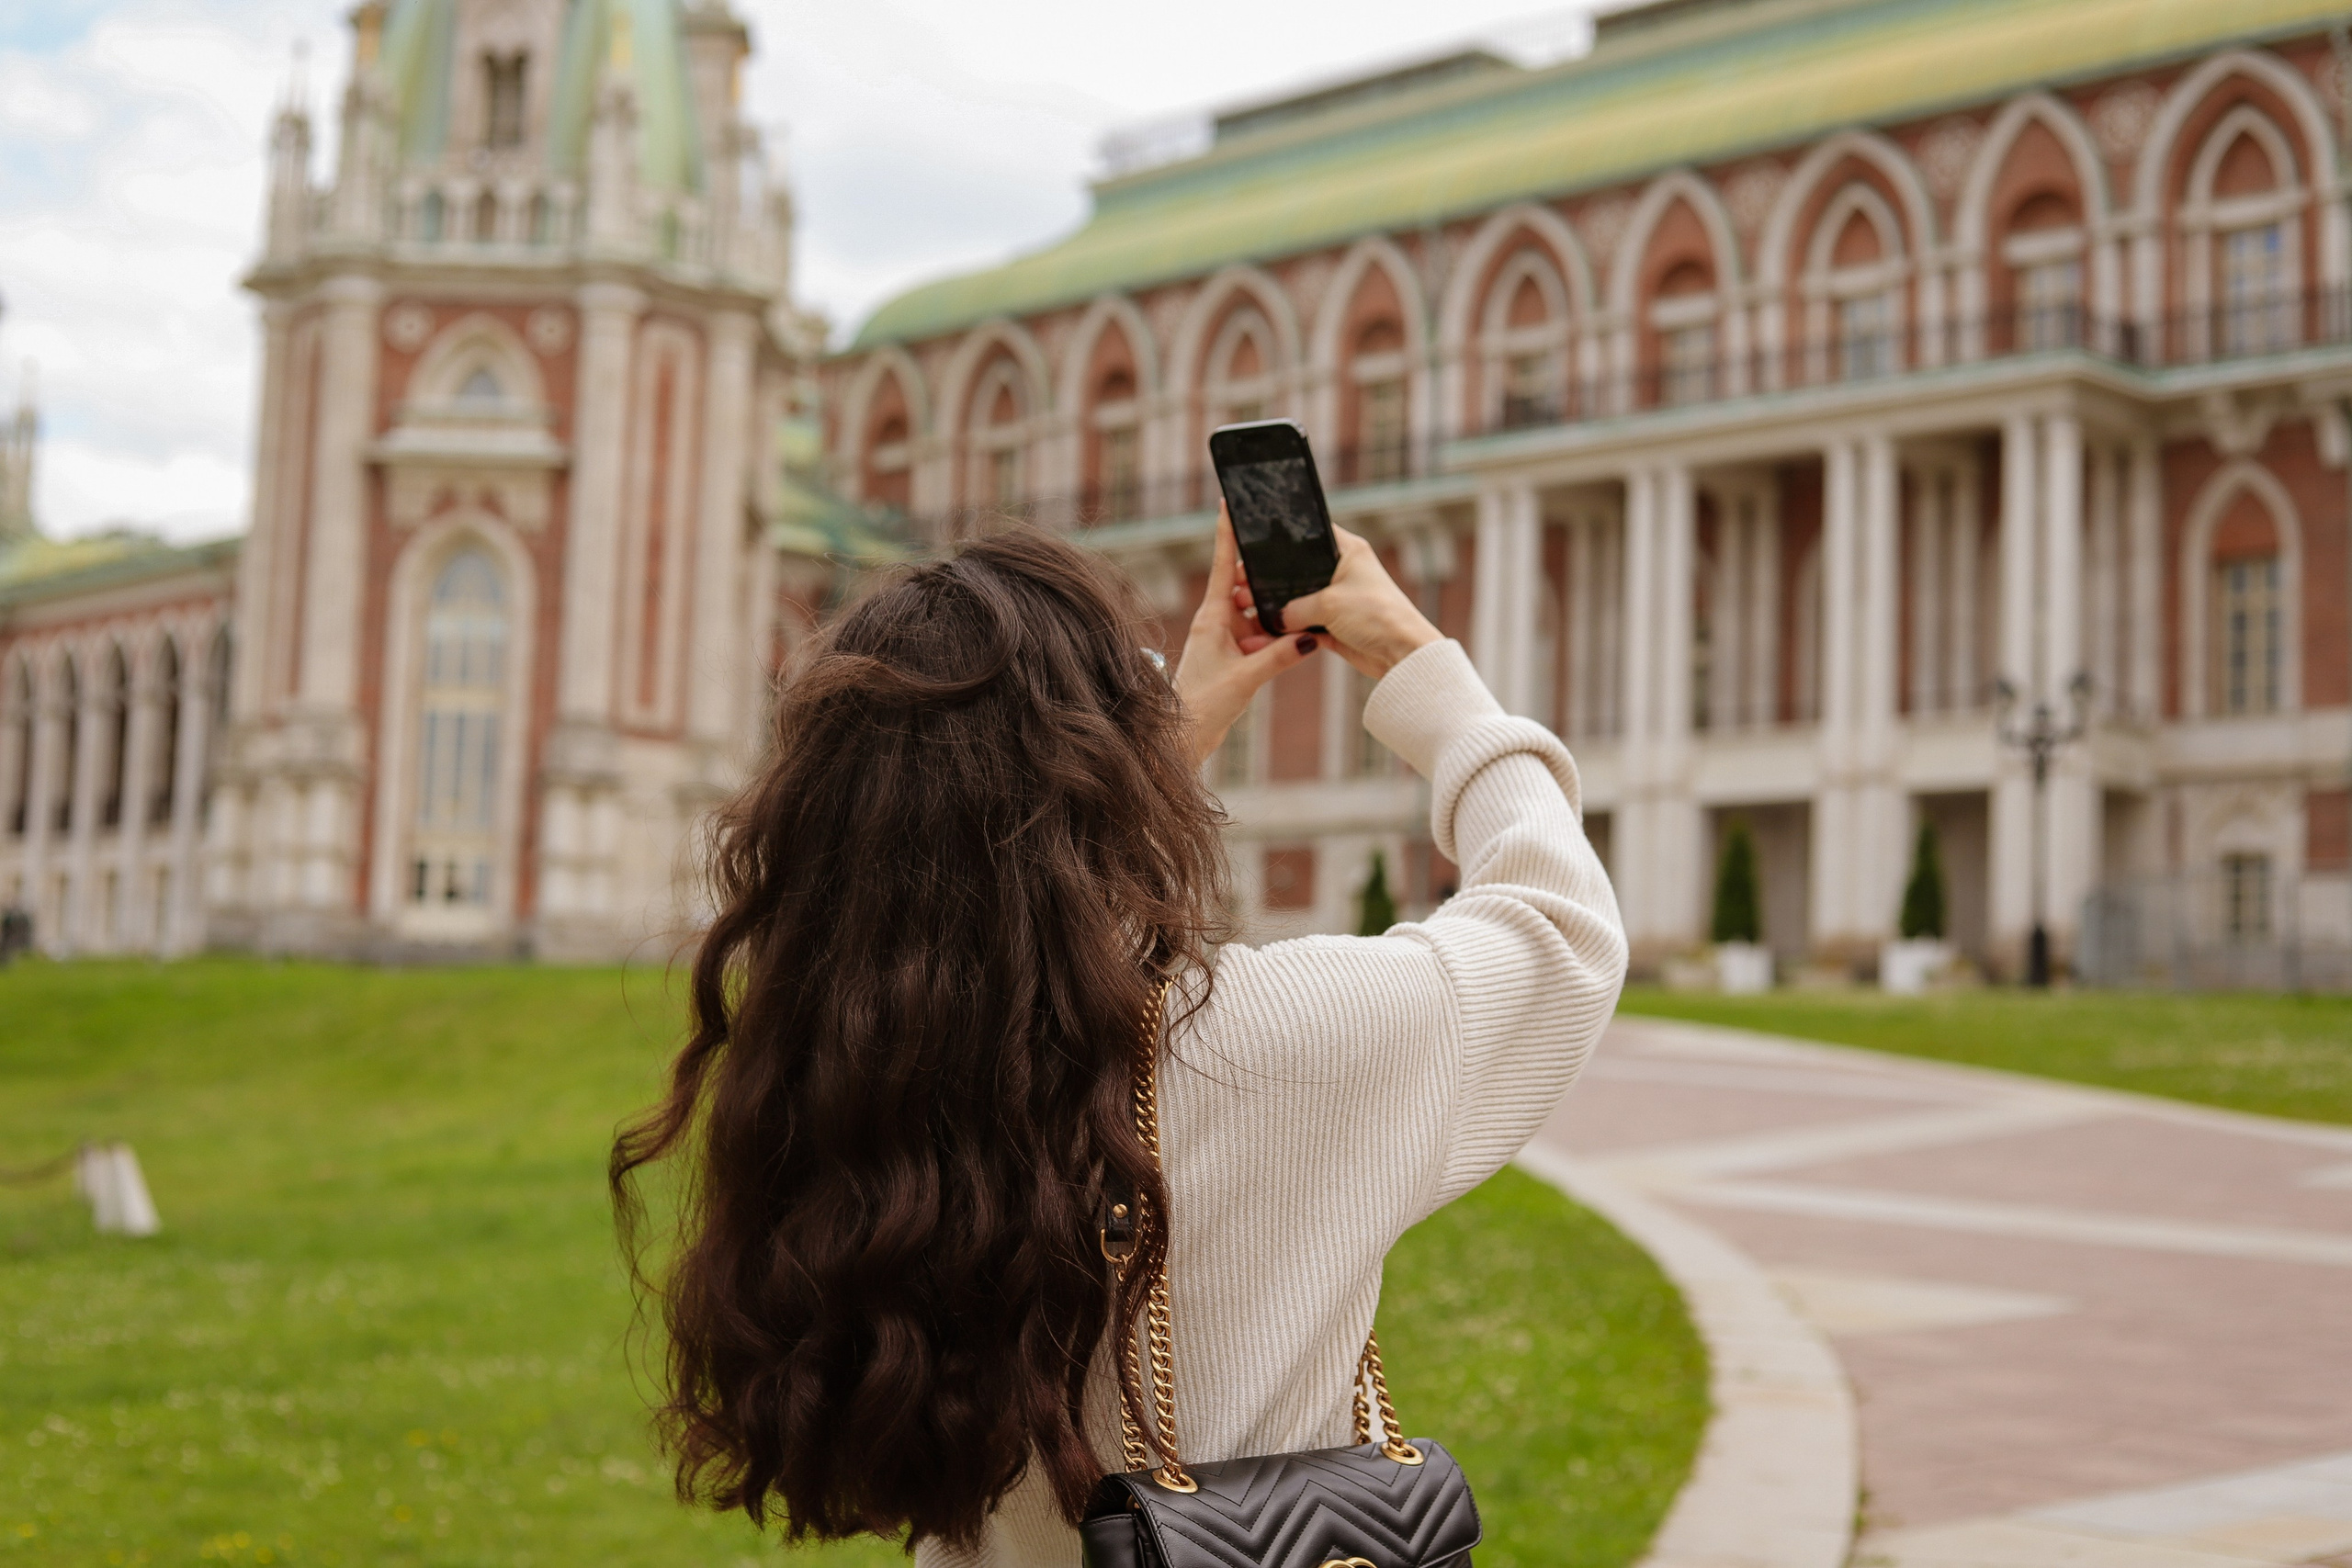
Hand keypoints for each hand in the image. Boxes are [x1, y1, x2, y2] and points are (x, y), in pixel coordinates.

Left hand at [1173, 506, 1317, 766]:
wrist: (1184, 737)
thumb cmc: (1202, 704)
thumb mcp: (1246, 677)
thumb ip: (1279, 656)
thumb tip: (1310, 637)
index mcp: (1212, 616)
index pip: (1224, 565)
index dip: (1228, 533)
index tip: (1229, 503)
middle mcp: (1217, 622)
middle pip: (1248, 587)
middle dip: (1268, 579)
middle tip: (1291, 561)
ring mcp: (1225, 639)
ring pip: (1258, 615)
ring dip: (1276, 616)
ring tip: (1301, 609)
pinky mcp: (1233, 658)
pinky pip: (1261, 638)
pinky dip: (1276, 638)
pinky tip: (1297, 640)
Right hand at [1271, 525, 1441, 681]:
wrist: (1401, 654)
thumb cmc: (1377, 615)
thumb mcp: (1328, 604)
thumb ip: (1295, 608)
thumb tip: (1275, 618)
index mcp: (1348, 550)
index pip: (1311, 533)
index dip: (1286, 540)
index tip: (1260, 551)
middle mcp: (1343, 571)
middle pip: (1300, 571)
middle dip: (1278, 584)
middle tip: (1253, 590)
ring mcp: (1338, 599)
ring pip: (1300, 602)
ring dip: (1285, 612)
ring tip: (1260, 615)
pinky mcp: (1336, 625)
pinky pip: (1306, 626)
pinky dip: (1293, 633)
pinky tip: (1275, 636)